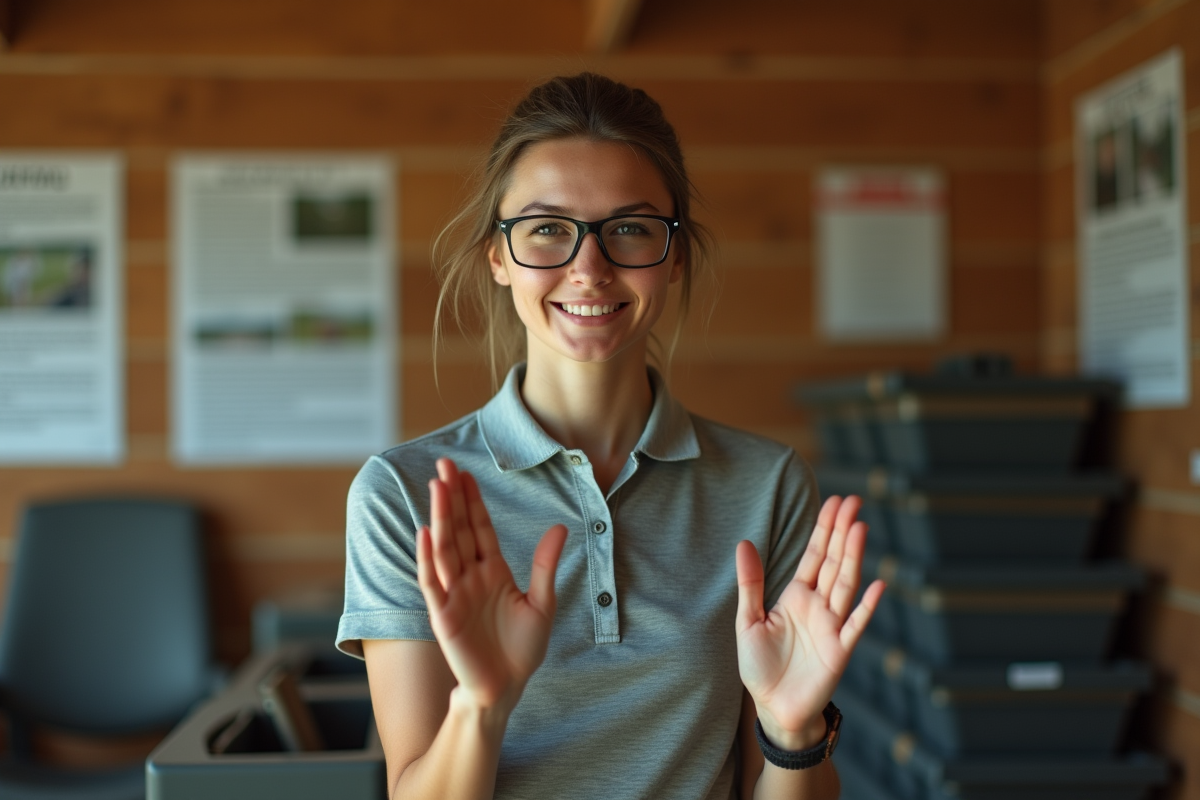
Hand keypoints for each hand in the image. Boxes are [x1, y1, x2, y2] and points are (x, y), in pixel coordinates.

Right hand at [416, 458, 567, 713]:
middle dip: (451, 498)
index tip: (465, 472)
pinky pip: (432, 582)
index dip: (472, 500)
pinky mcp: (443, 615)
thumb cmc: (522, 649)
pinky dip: (427, 558)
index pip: (479, 528)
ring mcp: (454, 594)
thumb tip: (560, 527)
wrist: (507, 688)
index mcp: (492, 571)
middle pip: (458, 529)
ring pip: (444, 548)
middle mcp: (469, 576)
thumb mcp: (542, 604)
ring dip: (439, 518)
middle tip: (444, 464)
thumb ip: (546, 565)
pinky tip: (425, 532)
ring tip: (437, 487)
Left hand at [734, 495, 884, 750]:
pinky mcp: (839, 651)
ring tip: (860, 528)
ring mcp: (831, 627)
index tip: (835, 501)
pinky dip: (866, 607)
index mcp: (796, 596)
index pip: (814, 555)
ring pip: (845, 585)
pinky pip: (855, 625)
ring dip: (853, 557)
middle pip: (833, 562)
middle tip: (853, 500)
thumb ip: (750, 583)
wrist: (773, 708)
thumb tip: (744, 542)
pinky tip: (879, 586)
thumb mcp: (748, 621)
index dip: (824, 529)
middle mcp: (818, 606)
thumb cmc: (761, 667)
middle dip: (842, 532)